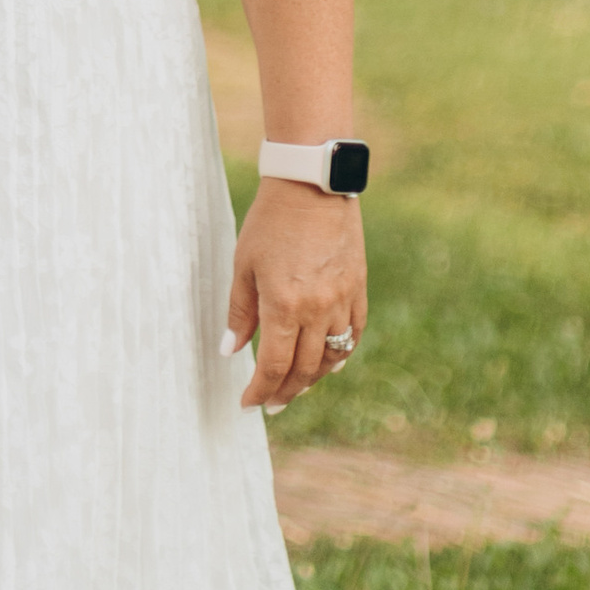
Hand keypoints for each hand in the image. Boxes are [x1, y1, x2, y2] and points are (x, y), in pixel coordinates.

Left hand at [223, 182, 367, 414]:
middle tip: (270, 403)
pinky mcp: (359, 288)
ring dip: (313, 378)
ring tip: (295, 386)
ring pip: (332, 357)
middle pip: (304, 370)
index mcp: (284, 305)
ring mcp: (343, 300)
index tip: (248, 404)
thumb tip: (230, 351)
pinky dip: (342, 353)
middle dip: (285, 392)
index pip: (274, 366)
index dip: (260, 390)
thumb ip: (240, 313)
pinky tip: (329, 362)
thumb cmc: (270, 222)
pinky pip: (354, 334)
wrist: (311, 185)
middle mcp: (318, 309)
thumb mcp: (244, 265)